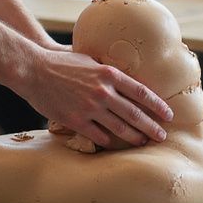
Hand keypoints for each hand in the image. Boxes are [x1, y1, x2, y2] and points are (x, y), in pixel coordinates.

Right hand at [20, 48, 172, 147]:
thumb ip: (108, 71)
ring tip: (144, 142)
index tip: (168, 115)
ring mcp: (90, 107)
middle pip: (135, 113)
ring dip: (135, 137)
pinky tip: (114, 143)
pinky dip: (108, 140)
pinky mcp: (76, 120)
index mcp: (109, 74)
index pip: (142, 92)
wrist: (34, 69)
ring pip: (120, 127)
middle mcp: (103, 91)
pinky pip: (98, 135)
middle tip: (162, 136)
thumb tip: (124, 78)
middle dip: (152, 126)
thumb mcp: (90, 59)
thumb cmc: (62, 62)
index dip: (157, 106)